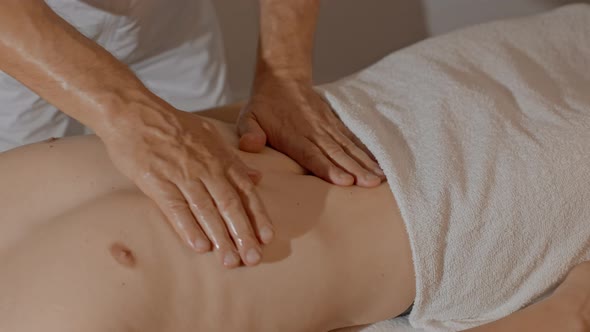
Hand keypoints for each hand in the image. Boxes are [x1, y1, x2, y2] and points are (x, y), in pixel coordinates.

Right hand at [98, 104, 272, 267]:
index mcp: (220, 158)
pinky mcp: (158, 183)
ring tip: (230, 261)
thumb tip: (256, 177)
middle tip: (253, 258)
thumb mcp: (210, 135)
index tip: (267, 237)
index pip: (245, 191)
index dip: (257, 215)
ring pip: (206, 211)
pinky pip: (176, 209)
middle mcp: (206, 169)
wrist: (134, 113)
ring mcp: (182, 176)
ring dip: (220, 238)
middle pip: (230, 206)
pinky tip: (199, 247)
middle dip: (243, 234)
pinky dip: (188, 228)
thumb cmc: (173, 124)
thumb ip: (233, 159)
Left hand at [238, 75, 384, 186]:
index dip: (329, 168)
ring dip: (364, 163)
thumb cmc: (264, 106)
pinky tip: (378, 165)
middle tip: (370, 184)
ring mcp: (327, 127)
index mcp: (294, 135)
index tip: (345, 181)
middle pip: (337, 154)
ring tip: (379, 178)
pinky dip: (366, 153)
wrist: (283, 78)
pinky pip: (352, 140)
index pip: (312, 155)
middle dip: (355, 170)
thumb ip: (248, 132)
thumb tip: (250, 144)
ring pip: (348, 147)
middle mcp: (314, 132)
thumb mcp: (248, 117)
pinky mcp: (335, 125)